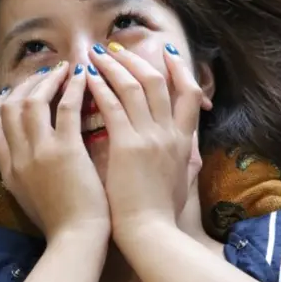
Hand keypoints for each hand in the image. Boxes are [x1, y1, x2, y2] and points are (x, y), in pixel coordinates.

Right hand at [0, 63, 109, 243]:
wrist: (76, 241)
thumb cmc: (61, 224)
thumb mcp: (29, 198)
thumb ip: (23, 173)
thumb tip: (26, 151)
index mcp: (7, 171)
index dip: (2, 103)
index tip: (16, 90)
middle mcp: (17, 158)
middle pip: (8, 107)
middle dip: (26, 84)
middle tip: (46, 73)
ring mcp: (39, 153)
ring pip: (32, 102)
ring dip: (48, 80)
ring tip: (65, 69)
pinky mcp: (65, 151)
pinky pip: (65, 108)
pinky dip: (73, 89)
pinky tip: (83, 78)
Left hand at [84, 43, 205, 238]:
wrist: (150, 233)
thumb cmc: (162, 213)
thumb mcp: (184, 181)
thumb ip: (188, 159)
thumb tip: (192, 148)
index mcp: (185, 141)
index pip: (189, 93)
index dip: (178, 69)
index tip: (165, 51)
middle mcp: (170, 133)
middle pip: (158, 82)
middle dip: (137, 59)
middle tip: (117, 48)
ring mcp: (150, 137)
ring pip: (134, 86)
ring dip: (114, 66)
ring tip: (96, 55)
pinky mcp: (128, 146)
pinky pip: (113, 106)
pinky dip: (101, 88)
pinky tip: (88, 77)